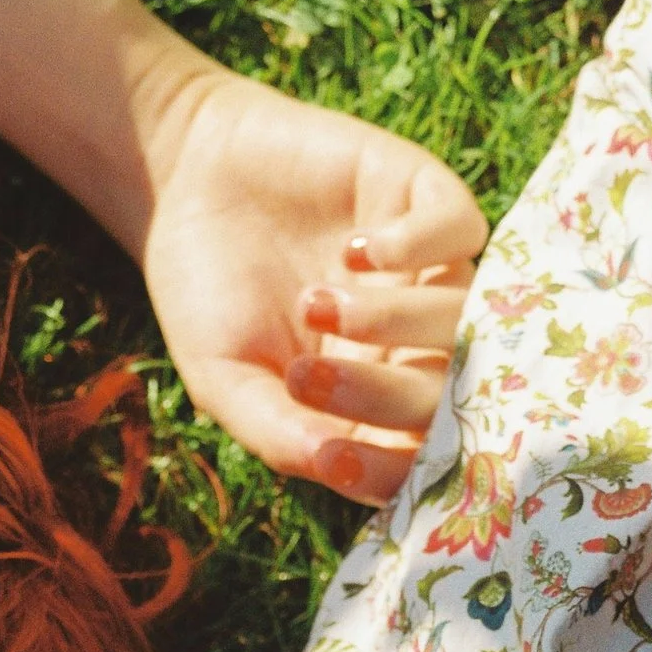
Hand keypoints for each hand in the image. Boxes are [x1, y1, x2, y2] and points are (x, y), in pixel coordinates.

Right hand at [136, 60, 486, 504]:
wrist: (186, 180)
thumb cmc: (205, 295)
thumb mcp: (223, 378)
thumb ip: (276, 430)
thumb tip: (332, 467)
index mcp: (370, 401)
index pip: (416, 456)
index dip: (390, 472)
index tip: (332, 460)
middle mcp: (412, 341)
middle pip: (449, 390)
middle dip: (385, 396)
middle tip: (308, 375)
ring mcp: (426, 269)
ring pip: (464, 313)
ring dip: (392, 320)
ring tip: (313, 302)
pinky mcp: (422, 197)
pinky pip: (463, 230)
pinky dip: (417, 246)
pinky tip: (352, 249)